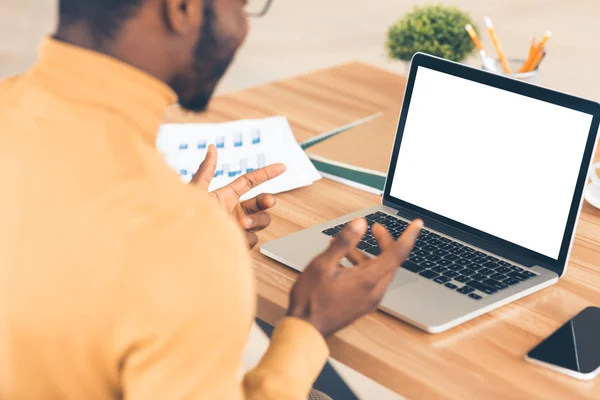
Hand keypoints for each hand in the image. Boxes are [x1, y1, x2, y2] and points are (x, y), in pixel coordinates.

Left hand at [192, 144, 285, 248]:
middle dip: (267, 200)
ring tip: (242, 224)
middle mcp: (235, 211)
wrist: (185, 243)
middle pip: (260, 202)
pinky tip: (232, 239)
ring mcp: (238, 228)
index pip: (249, 181)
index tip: (282, 167)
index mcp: (226, 196)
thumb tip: (212, 147)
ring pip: (262, 221)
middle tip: (269, 201)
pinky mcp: (240, 243)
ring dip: (256, 220)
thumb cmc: (185, 216)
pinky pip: (253, 238)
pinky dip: (246, 237)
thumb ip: (206, 170)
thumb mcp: (196, 190)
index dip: (266, 173)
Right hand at [288, 218, 422, 337]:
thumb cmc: (311, 299)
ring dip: (368, 254)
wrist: (306, 331)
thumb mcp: (322, 265)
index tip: (417, 223)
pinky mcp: (363, 305)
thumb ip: (344, 242)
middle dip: (384, 241)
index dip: (409, 235)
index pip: (398, 253)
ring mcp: (369, 300)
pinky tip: (343, 263)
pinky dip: (363, 267)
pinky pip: (371, 281)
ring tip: (347, 246)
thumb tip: (360, 223)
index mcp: (368, 279)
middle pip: (391, 261)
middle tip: (375, 228)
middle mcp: (374, 291)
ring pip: (379, 271)